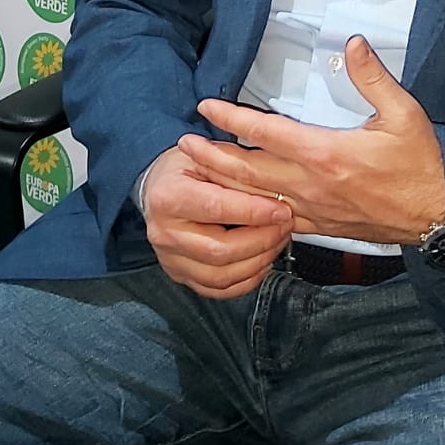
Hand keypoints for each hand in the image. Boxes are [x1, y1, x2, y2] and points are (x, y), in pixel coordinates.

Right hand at [142, 144, 292, 299]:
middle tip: (285, 226)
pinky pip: (216, 289)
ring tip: (277, 242)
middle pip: (220, 249)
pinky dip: (245, 280)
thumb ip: (236, 171)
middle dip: (261, 240)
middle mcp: (164, 232)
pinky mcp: (179, 274)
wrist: (159, 186)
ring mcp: (170, 258)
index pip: (216, 208)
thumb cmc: (185, 167)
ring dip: (258, 262)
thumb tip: (274, 190)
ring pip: (220, 275)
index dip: (254, 212)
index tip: (281, 210)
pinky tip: (262, 262)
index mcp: (168, 196)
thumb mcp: (208, 155)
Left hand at [178, 37, 444, 245]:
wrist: (437, 216)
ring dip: (222, 185)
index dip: (232, 119)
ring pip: (254, 200)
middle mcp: (310, 185)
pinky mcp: (319, 227)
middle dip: (211, 157)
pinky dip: (249, 211)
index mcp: (326, 153)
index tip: (206, 106)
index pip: (265, 133)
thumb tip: (352, 42)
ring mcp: (312, 210)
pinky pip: (274, 221)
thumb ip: (373, 78)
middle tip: (183, 145)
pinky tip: (236, 205)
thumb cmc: (422, 164)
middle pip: (246, 172)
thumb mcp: (404, 114)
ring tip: (197, 173)